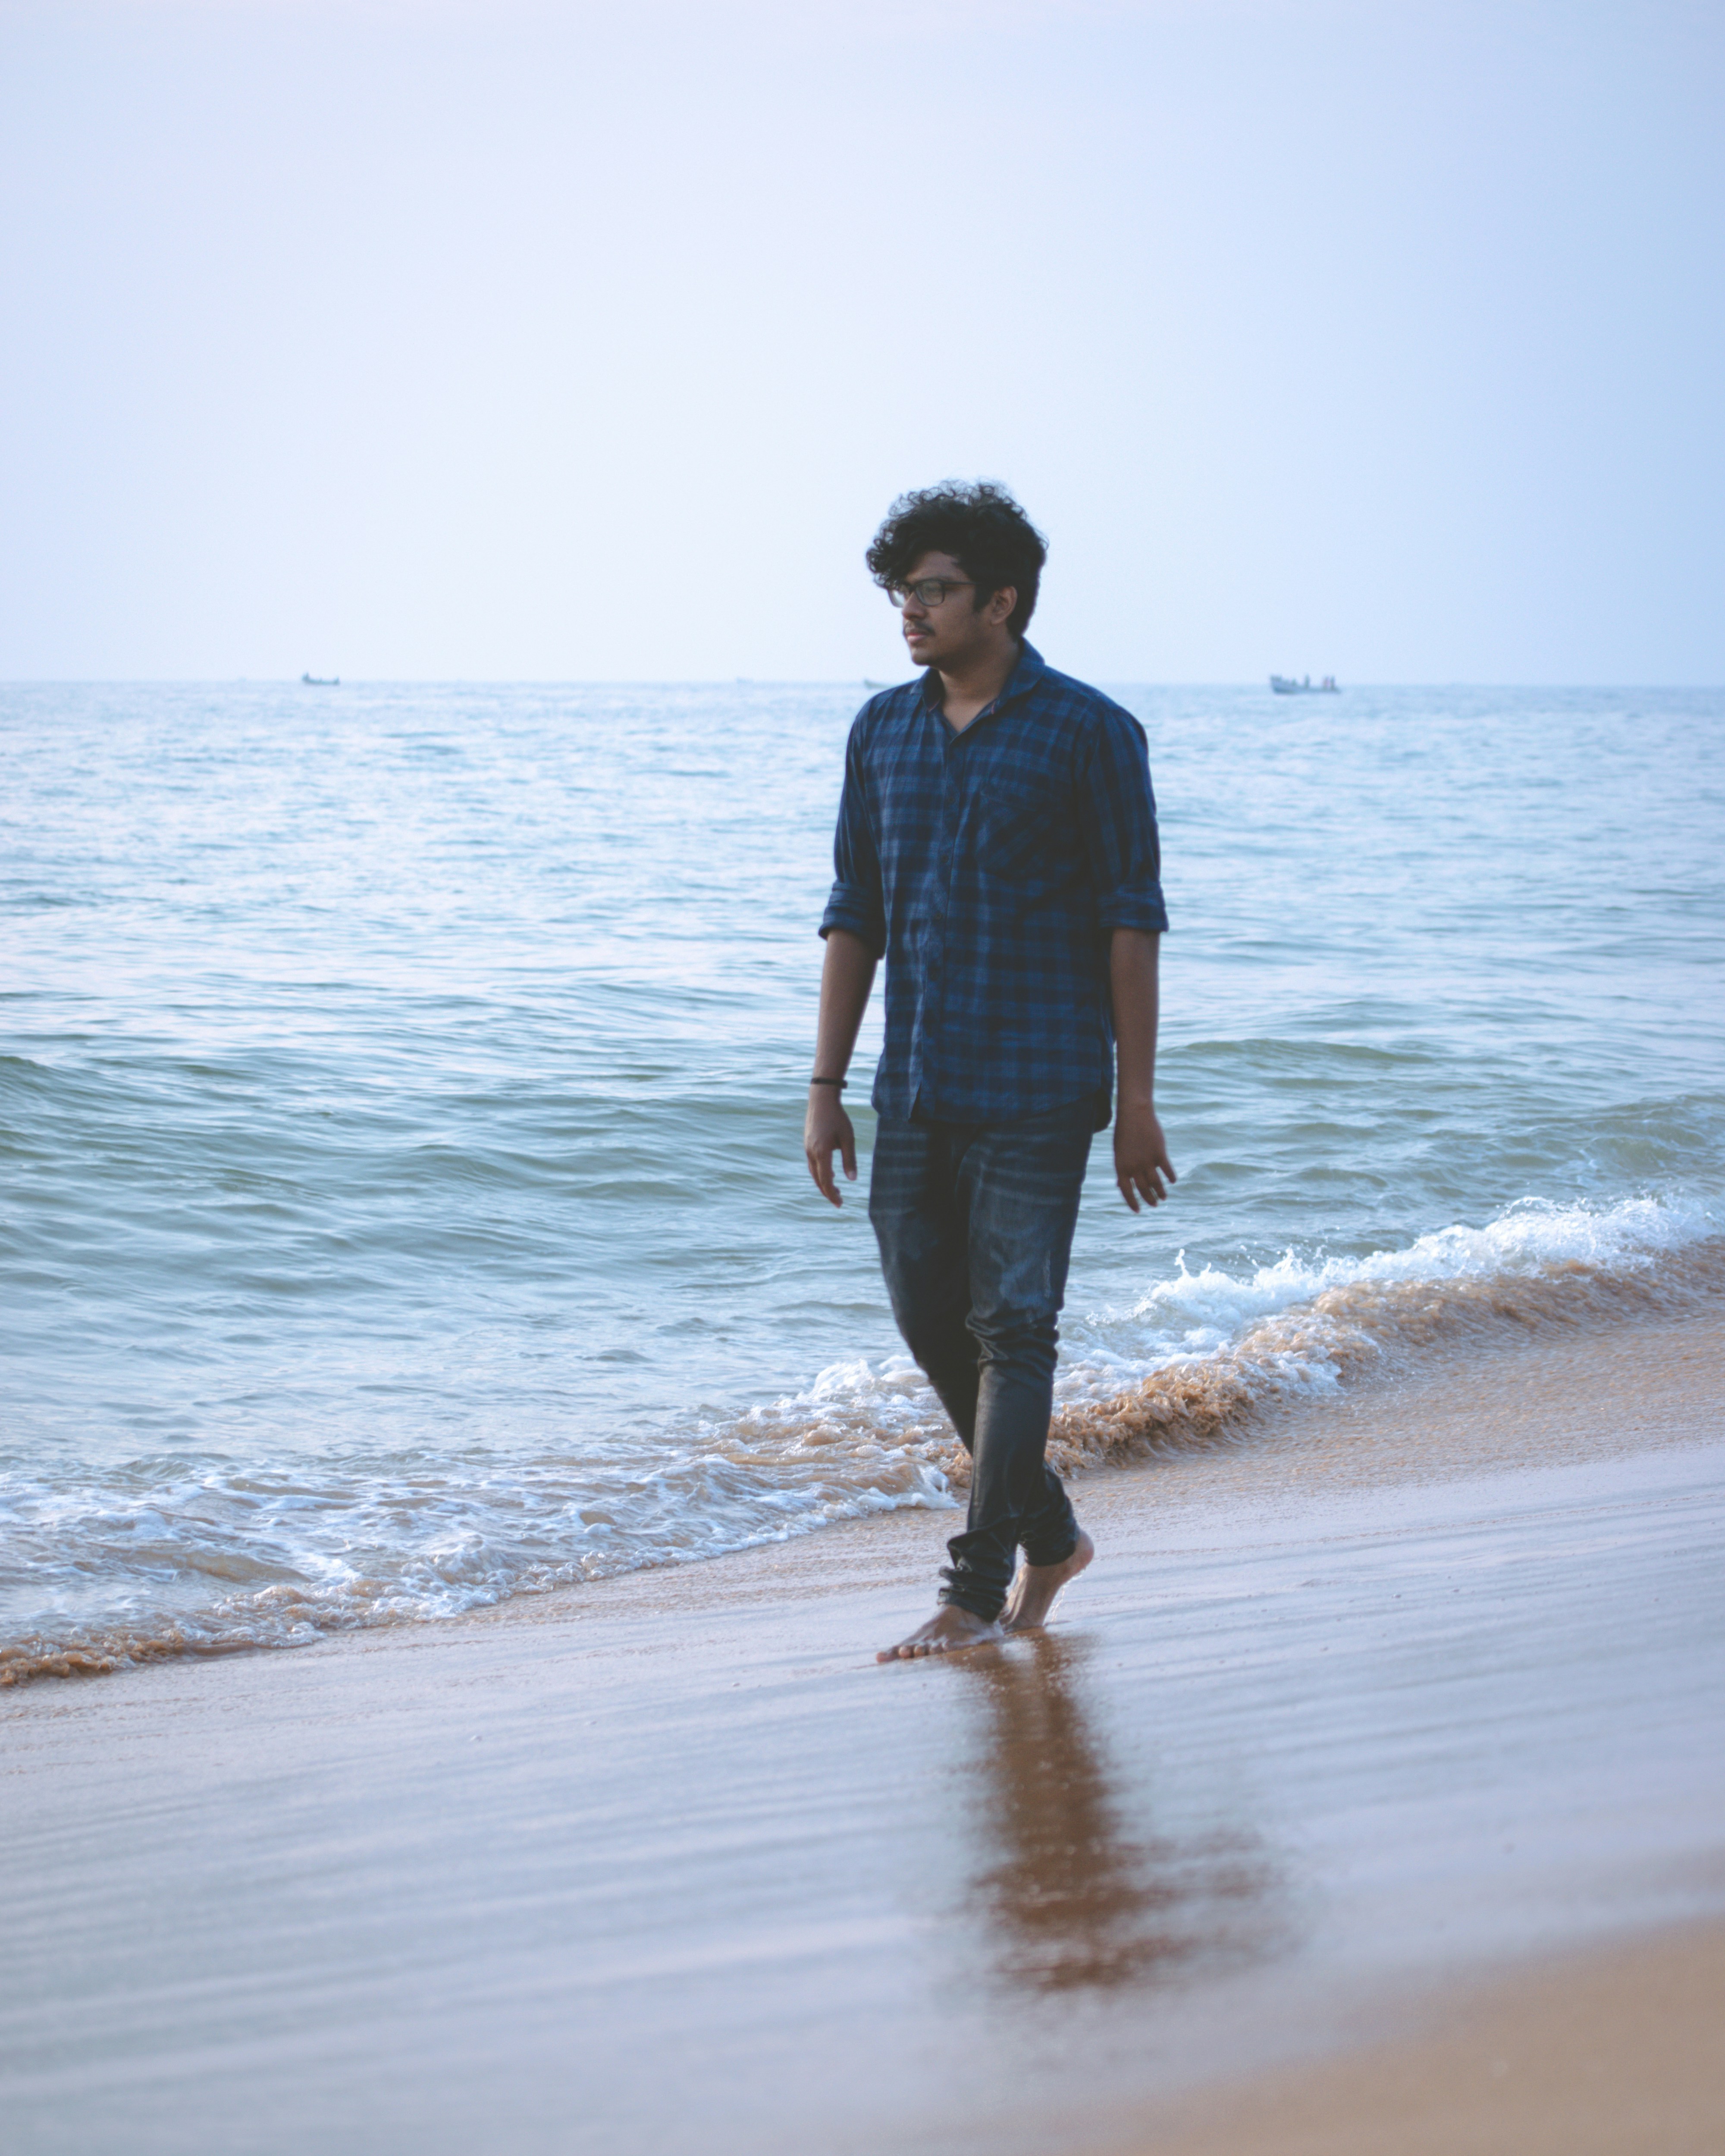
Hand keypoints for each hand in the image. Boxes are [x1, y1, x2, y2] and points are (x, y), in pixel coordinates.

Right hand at [804, 1089, 856, 1206]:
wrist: (821, 1100)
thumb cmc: (838, 1117)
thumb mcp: (848, 1138)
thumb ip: (850, 1160)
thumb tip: (852, 1180)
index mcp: (821, 1153)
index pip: (826, 1180)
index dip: (832, 1194)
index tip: (840, 1204)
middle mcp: (811, 1153)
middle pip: (818, 1180)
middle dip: (828, 1192)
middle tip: (839, 1202)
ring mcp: (807, 1148)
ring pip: (813, 1173)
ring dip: (823, 1183)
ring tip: (835, 1189)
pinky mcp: (807, 1144)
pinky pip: (812, 1164)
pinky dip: (820, 1173)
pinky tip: (830, 1173)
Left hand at [1114, 1099, 1174, 1211]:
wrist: (1134, 1114)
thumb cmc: (1124, 1133)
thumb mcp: (1119, 1153)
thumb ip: (1121, 1170)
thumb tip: (1119, 1186)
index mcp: (1121, 1167)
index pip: (1126, 1191)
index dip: (1132, 1203)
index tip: (1138, 1211)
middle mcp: (1134, 1167)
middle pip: (1143, 1189)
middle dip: (1149, 1199)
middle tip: (1154, 1205)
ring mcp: (1147, 1161)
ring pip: (1156, 1183)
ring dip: (1160, 1192)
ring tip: (1163, 1198)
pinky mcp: (1160, 1153)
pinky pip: (1167, 1170)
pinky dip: (1170, 1177)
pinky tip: (1172, 1181)